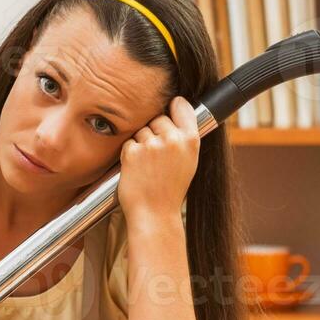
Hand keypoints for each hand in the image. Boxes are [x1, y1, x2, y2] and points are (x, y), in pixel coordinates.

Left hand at [117, 95, 198, 224]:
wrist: (155, 214)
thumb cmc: (170, 190)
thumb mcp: (189, 162)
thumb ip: (185, 138)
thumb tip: (177, 110)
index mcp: (191, 140)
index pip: (181, 105)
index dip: (173, 106)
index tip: (170, 109)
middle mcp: (173, 140)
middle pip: (157, 118)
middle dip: (154, 132)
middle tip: (156, 156)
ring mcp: (152, 145)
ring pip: (141, 130)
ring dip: (141, 144)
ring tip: (148, 166)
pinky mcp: (133, 152)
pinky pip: (128, 142)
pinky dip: (129, 154)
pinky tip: (137, 170)